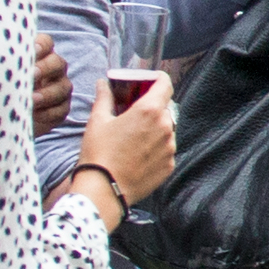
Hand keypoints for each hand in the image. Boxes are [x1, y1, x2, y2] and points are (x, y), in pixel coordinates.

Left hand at [29, 37, 72, 135]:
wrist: (3, 115)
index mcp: (40, 55)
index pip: (46, 43)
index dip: (41, 45)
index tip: (31, 50)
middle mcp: (53, 69)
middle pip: (57, 63)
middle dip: (45, 68)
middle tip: (31, 74)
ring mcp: (60, 88)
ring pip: (63, 87)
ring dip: (47, 93)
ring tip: (32, 99)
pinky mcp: (61, 109)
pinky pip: (61, 109)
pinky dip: (48, 113)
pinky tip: (34, 115)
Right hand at [73, 76, 178, 208]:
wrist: (104, 189)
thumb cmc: (98, 152)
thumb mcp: (97, 120)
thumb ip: (104, 98)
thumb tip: (102, 83)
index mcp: (150, 110)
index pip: (165, 84)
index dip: (158, 79)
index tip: (150, 81)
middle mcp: (165, 126)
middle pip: (165, 108)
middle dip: (152, 107)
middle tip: (135, 112)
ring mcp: (170, 147)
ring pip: (167, 129)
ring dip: (155, 128)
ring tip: (133, 138)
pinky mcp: (170, 165)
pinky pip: (166, 149)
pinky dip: (156, 148)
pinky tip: (138, 154)